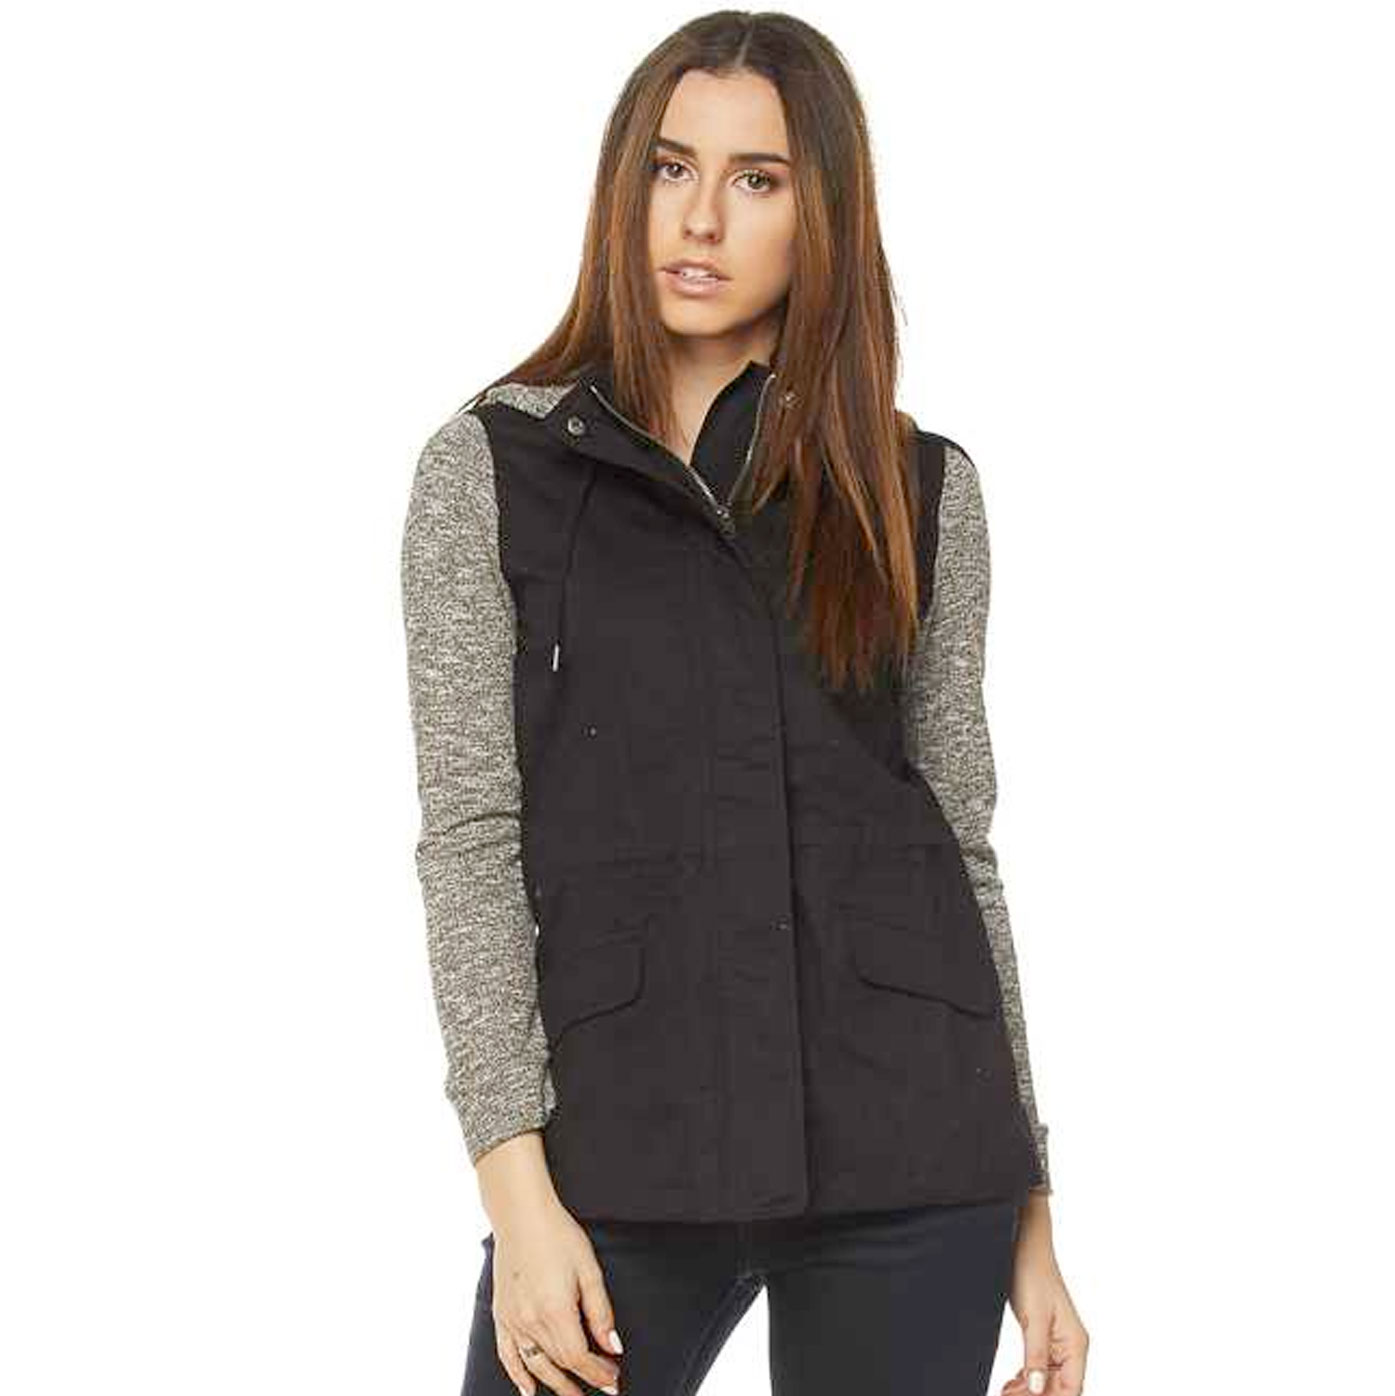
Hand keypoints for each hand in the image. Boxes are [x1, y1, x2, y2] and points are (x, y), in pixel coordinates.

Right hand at [486, 1200, 623, 1395]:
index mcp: (555, 1310)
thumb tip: (612, 1345)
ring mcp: (513, 1320)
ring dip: (556, 1384)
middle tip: (603, 1385)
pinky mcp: (501, 1314)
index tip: (613, 1379)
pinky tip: (528, 1389)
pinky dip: (517, 1375)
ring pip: (536, 1365)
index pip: (579, 1358)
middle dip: (584, 1378)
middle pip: (560, 1363)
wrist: (522, 1216)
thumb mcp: (589, 1269)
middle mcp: (531, 1321)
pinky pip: (507, 1354)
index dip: (598, 1373)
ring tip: (572, 1395)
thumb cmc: (557, 1235)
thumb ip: (601, 1312)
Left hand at [1000, 1194, 1088, 1394]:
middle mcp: (1071, 1346)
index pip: (1070, 1390)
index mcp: (1076, 1344)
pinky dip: (1026, 1378)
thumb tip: (1037, 1388)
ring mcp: (1057, 1341)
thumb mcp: (1033, 1318)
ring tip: (1006, 1394)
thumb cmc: (1034, 1274)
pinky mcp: (1044, 1335)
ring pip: (1048, 1379)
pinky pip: (1039, 1366)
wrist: (1026, 1246)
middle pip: (1059, 1388)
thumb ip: (1035, 1356)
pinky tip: (1011, 1385)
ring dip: (1029, 1391)